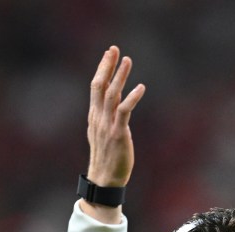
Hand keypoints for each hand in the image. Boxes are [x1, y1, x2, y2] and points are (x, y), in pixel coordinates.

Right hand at [85, 46, 145, 190]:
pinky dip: (132, 98)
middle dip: (107, 66)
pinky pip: (124, 111)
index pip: (95, 87)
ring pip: (111, 95)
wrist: (104, 180)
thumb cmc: (107, 160)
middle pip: (99, 85)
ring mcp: (107, 125)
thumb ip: (106, 120)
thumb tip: (114, 110)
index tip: (108, 55)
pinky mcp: (118, 134)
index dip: (102, 69)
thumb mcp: (103, 136)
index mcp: (94, 117)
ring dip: (120, 76)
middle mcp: (98, 118)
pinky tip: (140, 87)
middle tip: (114, 49)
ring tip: (127, 60)